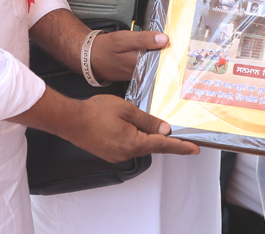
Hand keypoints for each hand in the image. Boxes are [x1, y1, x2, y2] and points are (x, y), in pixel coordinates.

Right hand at [72, 94, 199, 161]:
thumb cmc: (95, 112)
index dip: (181, 147)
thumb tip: (165, 128)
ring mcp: (117, 155)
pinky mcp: (110, 153)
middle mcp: (126, 153)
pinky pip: (128, 146)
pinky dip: (135, 138)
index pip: (163, 145)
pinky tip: (131, 127)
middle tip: (178, 132)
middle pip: (152, 146)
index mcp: (133, 143)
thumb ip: (148, 120)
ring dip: (147, 136)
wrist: (70, 120)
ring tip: (148, 123)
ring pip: (140, 145)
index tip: (195, 149)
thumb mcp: (126, 110)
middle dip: (164, 138)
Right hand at [91, 30, 168, 81]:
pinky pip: (147, 68)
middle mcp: (139, 73)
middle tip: (174, 46)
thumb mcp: (123, 38)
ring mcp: (137, 76)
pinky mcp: (133, 76)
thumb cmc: (104, 48)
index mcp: (138, 63)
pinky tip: (153, 54)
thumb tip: (163, 39)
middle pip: (159, 64)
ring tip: (165, 49)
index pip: (162, 59)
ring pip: (154, 67)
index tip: (176, 44)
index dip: (170, 51)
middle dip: (166, 55)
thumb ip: (143, 39)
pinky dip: (151, 61)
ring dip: (159, 58)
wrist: (89, 57)